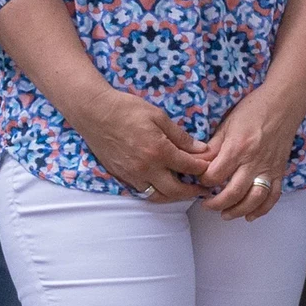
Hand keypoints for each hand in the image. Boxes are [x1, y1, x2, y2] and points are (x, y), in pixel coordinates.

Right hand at [73, 86, 212, 200]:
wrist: (95, 113)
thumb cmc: (127, 109)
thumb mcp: (158, 116)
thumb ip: (180, 136)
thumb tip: (200, 149)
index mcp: (158, 151)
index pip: (188, 166)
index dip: (202, 167)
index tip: (210, 167)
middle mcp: (146, 168)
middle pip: (175, 191)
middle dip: (192, 191)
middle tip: (203, 189)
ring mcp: (132, 175)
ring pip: (158, 196)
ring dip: (173, 196)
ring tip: (185, 191)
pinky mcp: (122, 176)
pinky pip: (143, 191)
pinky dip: (156, 192)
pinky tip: (163, 185)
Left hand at [200, 89, 301, 221]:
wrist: (283, 103)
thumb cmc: (253, 109)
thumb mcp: (227, 124)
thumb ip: (213, 146)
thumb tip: (197, 162)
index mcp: (237, 148)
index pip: (215, 175)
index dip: (203, 181)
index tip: (200, 180)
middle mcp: (253, 161)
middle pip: (233, 193)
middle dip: (216, 203)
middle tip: (207, 204)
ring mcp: (268, 168)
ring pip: (253, 199)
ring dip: (238, 211)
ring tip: (225, 214)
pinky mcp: (279, 171)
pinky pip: (273, 196)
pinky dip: (262, 210)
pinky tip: (250, 215)